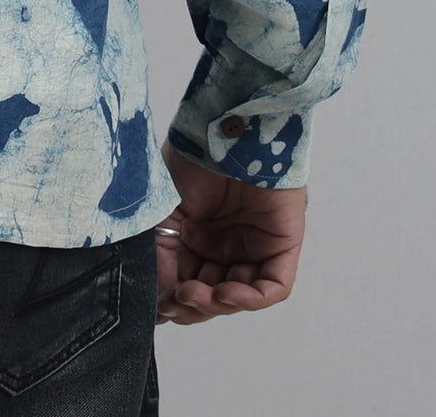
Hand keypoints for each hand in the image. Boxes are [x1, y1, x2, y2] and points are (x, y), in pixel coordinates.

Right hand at [154, 139, 305, 325]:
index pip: (185, 281)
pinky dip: (250, 298)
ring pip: (239, 295)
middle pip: (211, 295)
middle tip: (176, 300)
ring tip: (196, 294)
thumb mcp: (163, 210)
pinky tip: (226, 292)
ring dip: (217, 304)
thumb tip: (154, 300)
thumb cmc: (192, 158)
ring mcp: (254, 246)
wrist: (227, 129)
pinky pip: (272, 287)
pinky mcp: (282, 245)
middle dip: (192, 304)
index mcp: (195, 236)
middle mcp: (225, 245)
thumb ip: (158, 253)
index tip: (157, 306)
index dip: (172, 299)